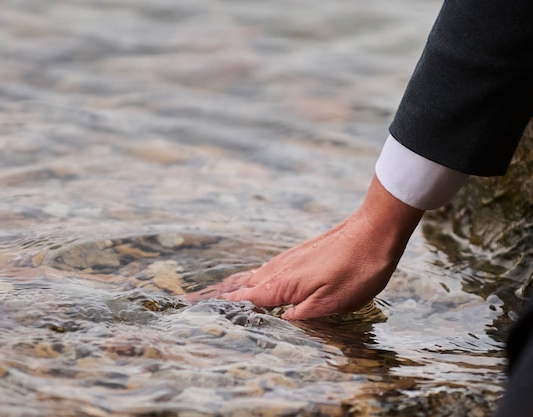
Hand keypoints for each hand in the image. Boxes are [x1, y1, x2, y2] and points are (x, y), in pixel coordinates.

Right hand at [187, 176, 423, 319]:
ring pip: (249, 276)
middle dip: (213, 294)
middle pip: (238, 285)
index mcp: (281, 284)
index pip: (241, 299)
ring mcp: (286, 261)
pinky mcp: (297, 256)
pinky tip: (249, 283)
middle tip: (188, 301)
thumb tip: (281, 322)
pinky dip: (247, 279)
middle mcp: (277, 270)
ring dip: (228, 287)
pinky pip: (262, 271)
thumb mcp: (333, 302)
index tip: (190, 308)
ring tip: (211, 294)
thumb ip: (302, 315)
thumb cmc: (358, 268)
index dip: (217, 306)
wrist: (374, 230)